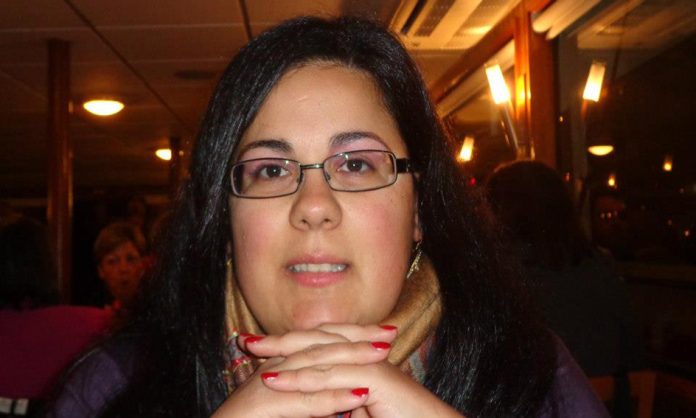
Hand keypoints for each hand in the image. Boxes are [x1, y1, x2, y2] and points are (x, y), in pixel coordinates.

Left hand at [230, 324, 462, 417]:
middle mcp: (363, 353)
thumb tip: (320, 406)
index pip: (318, 344)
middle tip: (247, 343)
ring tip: (253, 359)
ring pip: (318, 355)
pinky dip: (300, 379)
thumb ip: (338, 402)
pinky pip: (329, 376)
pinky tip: (277, 382)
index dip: (289, 345)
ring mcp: (369, 361)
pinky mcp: (373, 375)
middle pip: (314, 341)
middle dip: (279, 341)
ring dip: (283, 357)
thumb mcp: (359, 408)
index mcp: (360, 357)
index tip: (259, 348)